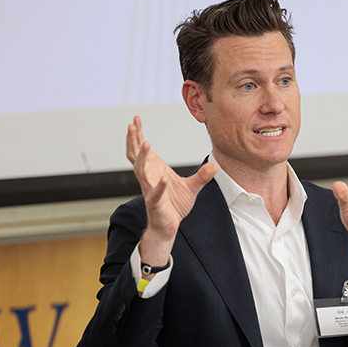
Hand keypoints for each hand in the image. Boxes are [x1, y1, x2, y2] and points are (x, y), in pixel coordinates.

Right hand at [126, 116, 217, 254]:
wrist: (168, 227)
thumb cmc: (174, 205)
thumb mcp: (192, 187)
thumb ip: (202, 176)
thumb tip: (215, 165)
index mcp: (154, 170)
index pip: (141, 149)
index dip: (137, 134)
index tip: (135, 119)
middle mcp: (148, 178)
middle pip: (135, 155)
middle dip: (133, 139)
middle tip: (131, 125)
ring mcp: (150, 190)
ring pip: (140, 171)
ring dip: (142, 157)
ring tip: (146, 143)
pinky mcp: (155, 204)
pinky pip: (155, 193)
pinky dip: (159, 186)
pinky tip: (163, 179)